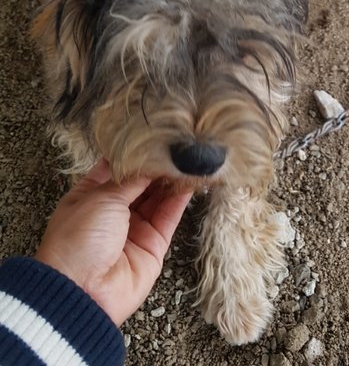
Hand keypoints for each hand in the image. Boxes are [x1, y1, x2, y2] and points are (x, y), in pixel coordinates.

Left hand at [35, 160, 191, 325]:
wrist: (82, 292)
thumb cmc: (79, 240)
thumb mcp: (102, 198)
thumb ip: (131, 179)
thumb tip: (150, 162)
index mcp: (90, 196)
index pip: (115, 168)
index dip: (133, 154)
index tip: (152, 136)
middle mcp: (112, 212)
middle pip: (140, 183)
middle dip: (156, 166)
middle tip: (176, 146)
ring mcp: (134, 228)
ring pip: (158, 198)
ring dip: (171, 179)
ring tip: (187, 158)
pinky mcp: (153, 244)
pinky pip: (170, 216)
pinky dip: (181, 199)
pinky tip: (190, 180)